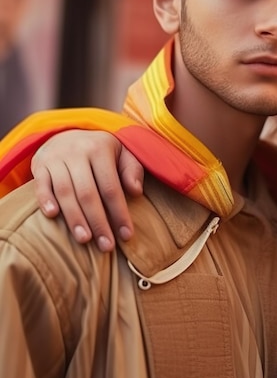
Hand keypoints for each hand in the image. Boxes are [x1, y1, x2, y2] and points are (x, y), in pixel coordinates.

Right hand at [31, 130, 143, 251]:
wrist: (68, 132)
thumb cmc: (102, 151)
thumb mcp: (124, 153)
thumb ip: (133, 170)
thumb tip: (136, 192)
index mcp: (101, 149)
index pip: (111, 187)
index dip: (119, 213)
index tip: (126, 236)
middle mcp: (77, 152)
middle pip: (88, 193)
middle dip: (98, 222)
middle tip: (107, 246)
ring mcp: (56, 158)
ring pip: (65, 192)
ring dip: (74, 218)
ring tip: (85, 239)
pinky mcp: (39, 165)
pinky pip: (41, 184)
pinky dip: (45, 200)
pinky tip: (53, 216)